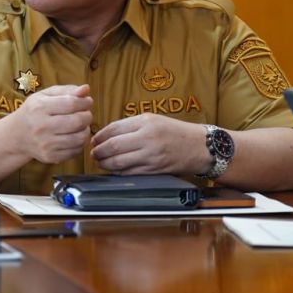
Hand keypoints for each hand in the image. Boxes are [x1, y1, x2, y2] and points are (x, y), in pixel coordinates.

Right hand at [12, 84, 92, 163]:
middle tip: (85, 114)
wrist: (16, 136)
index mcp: (39, 107)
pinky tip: (73, 137)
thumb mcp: (45, 96)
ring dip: (85, 130)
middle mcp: (42, 126)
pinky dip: (79, 143)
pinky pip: (76, 151)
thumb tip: (86, 89)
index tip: (87, 102)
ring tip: (79, 126)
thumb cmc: (34, 112)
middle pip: (78, 121)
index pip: (72, 103)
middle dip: (87, 116)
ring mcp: (46, 144)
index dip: (85, 102)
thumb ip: (67, 90)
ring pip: (80, 138)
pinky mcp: (51, 156)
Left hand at [91, 114, 207, 174]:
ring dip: (104, 164)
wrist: (200, 147)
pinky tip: (113, 169)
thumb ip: (130, 125)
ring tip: (99, 162)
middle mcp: (148, 138)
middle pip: (113, 146)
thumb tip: (105, 134)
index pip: (113, 129)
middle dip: (98, 151)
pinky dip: (117, 172)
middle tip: (93, 153)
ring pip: (119, 162)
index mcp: (145, 122)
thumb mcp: (152, 119)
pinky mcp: (155, 170)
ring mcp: (151, 156)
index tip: (93, 140)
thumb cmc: (175, 131)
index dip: (99, 136)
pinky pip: (129, 173)